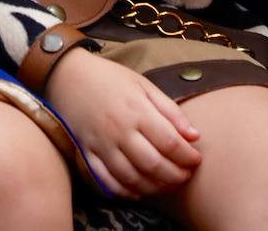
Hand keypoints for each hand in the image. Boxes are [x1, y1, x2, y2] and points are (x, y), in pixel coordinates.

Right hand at [43, 47, 201, 197]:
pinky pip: (107, 182)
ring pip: (132, 178)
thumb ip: (170, 110)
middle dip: (175, 175)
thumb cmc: (112, 79)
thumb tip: (194, 135)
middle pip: (153, 164)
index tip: (196, 160)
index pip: (169, 142)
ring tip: (168, 184)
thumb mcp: (144, 85)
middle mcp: (120, 130)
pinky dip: (125, 191)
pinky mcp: (88, 155)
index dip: (187, 156)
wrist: (70, 76)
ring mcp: (102, 145)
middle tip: (186, 176)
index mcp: (137, 110)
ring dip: (154, 187)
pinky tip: (140, 190)